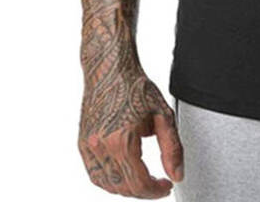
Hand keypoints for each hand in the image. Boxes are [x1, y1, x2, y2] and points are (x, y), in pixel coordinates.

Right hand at [78, 70, 183, 197]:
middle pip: (123, 187)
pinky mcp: (82, 142)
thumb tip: (177, 174)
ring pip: (106, 184)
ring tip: (143, 181)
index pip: (138, 183)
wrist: (110, 68)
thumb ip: (172, 148)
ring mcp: (88, 146)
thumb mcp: (163, 115)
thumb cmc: (136, 86)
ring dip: (126, 189)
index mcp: (121, 140)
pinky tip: (123, 174)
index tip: (166, 186)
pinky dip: (109, 181)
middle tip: (159, 184)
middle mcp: (100, 146)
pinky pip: (94, 173)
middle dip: (143, 191)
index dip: (155, 191)